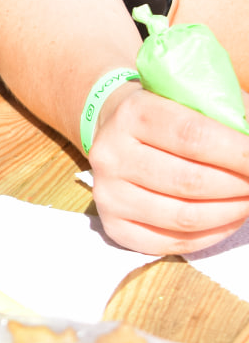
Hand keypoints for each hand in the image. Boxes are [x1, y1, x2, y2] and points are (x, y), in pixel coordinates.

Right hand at [87, 85, 248, 254]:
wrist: (113, 130)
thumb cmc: (165, 115)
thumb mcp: (191, 99)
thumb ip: (228, 117)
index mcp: (132, 113)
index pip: (193, 136)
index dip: (239, 154)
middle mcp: (112, 154)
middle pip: (190, 181)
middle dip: (240, 185)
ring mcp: (108, 193)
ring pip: (185, 217)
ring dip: (232, 212)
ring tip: (247, 199)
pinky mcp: (113, 225)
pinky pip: (173, 243)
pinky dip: (212, 235)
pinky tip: (227, 218)